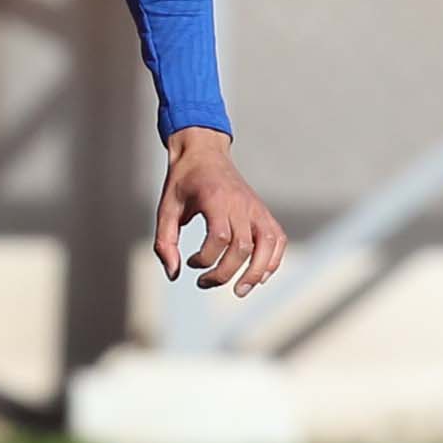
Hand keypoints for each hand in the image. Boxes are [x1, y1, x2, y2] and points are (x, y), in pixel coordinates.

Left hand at [154, 128, 288, 295]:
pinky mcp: (263, 211)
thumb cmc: (184, 181)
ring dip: (256, 273)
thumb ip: (165, 241)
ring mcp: (255, 207)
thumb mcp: (166, 207)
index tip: (190, 263)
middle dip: (224, 273)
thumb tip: (173, 274)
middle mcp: (240, 202)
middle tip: (204, 282)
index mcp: (215, 198)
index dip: (205, 259)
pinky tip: (259, 276)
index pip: (220, 237)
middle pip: (243, 246)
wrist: (204, 152)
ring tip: (240, 291)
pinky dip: (273, 260)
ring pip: (267, 244)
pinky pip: (277, 238)